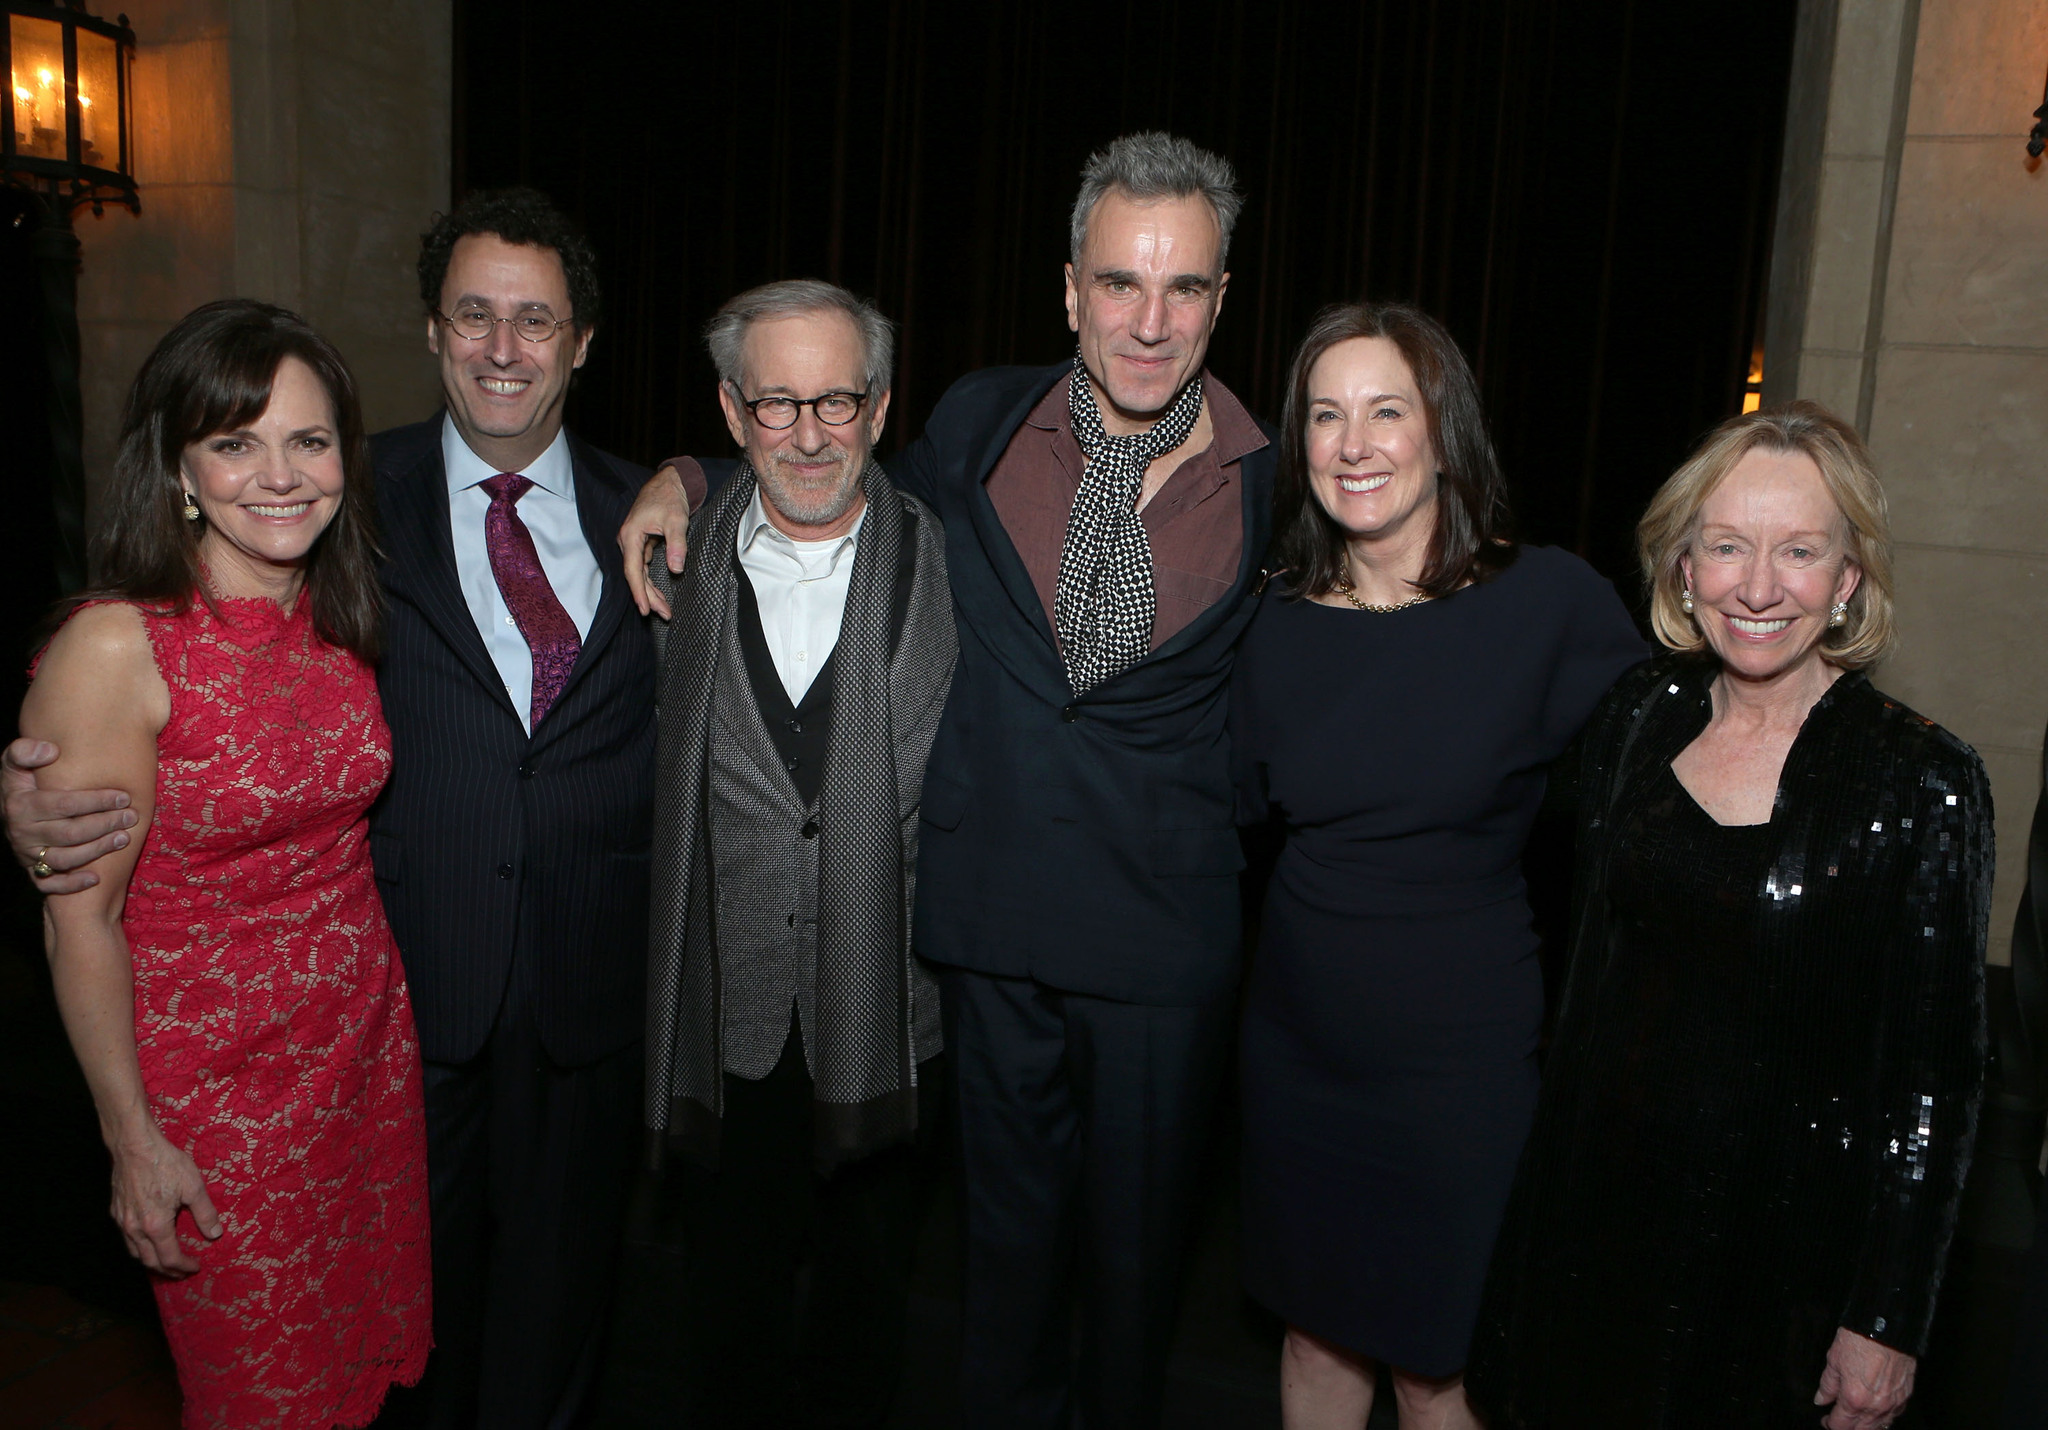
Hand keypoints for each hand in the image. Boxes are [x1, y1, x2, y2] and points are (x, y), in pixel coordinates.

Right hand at [4, 738, 135, 893]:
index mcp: (21, 805)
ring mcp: (26, 854)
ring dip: (97, 850)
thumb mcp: (15, 761)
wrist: (6, 807)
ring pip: (64, 859)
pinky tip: (95, 878)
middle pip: (69, 833)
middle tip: (131, 817)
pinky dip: (71, 885)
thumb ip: (26, 751)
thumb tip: (51, 751)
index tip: (124, 796)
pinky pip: (48, 885)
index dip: (96, 801)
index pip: (64, 805)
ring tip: (124, 838)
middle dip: (105, 825)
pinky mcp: (31, 870)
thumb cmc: (22, 781)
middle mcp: (23, 832)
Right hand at [110, 1132, 221, 1276]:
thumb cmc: (165, 1163)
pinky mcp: (116, 1211)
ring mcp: (122, 1220)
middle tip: (182, 1272)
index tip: (195, 1267)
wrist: (134, 1145)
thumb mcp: (194, 1186)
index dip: (183, 1266)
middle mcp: (134, 1228)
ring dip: (151, 1261)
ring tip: (166, 1261)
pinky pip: (127, 1238)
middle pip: (149, 1261)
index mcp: (155, 1225)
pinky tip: (149, 1240)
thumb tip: (214, 1234)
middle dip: (167, 1270)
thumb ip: (205, 1213)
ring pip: (134, 1252)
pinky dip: (139, 1247)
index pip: (169, 1258)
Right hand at [618, 465, 692, 619]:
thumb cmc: (669, 497)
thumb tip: (676, 569)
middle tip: (664, 614)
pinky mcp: (641, 542)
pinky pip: (643, 566)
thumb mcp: (676, 520)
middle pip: (636, 575)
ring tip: (664, 610)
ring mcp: (633, 542)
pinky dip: (651, 580)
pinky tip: (658, 593)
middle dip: (648, 596)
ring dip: (650, 591)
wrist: (669, 482)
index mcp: (630, 535)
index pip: (633, 570)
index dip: (639, 592)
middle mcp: (628, 540)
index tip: (645, 610)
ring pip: (640, 573)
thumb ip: (676, 545)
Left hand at [1815, 1326, 1914, 1428]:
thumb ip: (1827, 1385)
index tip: (1826, 1420)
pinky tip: (1875, 1411)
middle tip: (1837, 1420)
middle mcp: (1875, 1406)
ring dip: (1865, 1426)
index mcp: (1854, 1398)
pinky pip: (1893, 1416)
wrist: (1886, 1328)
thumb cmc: (1860, 1340)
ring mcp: (1893, 1403)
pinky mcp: (1905, 1396)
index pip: (1841, 1425)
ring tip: (1855, 1418)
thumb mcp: (1834, 1360)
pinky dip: (1883, 1418)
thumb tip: (1821, 1399)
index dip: (1830, 1424)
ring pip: (1879, 1427)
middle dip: (1847, 1428)